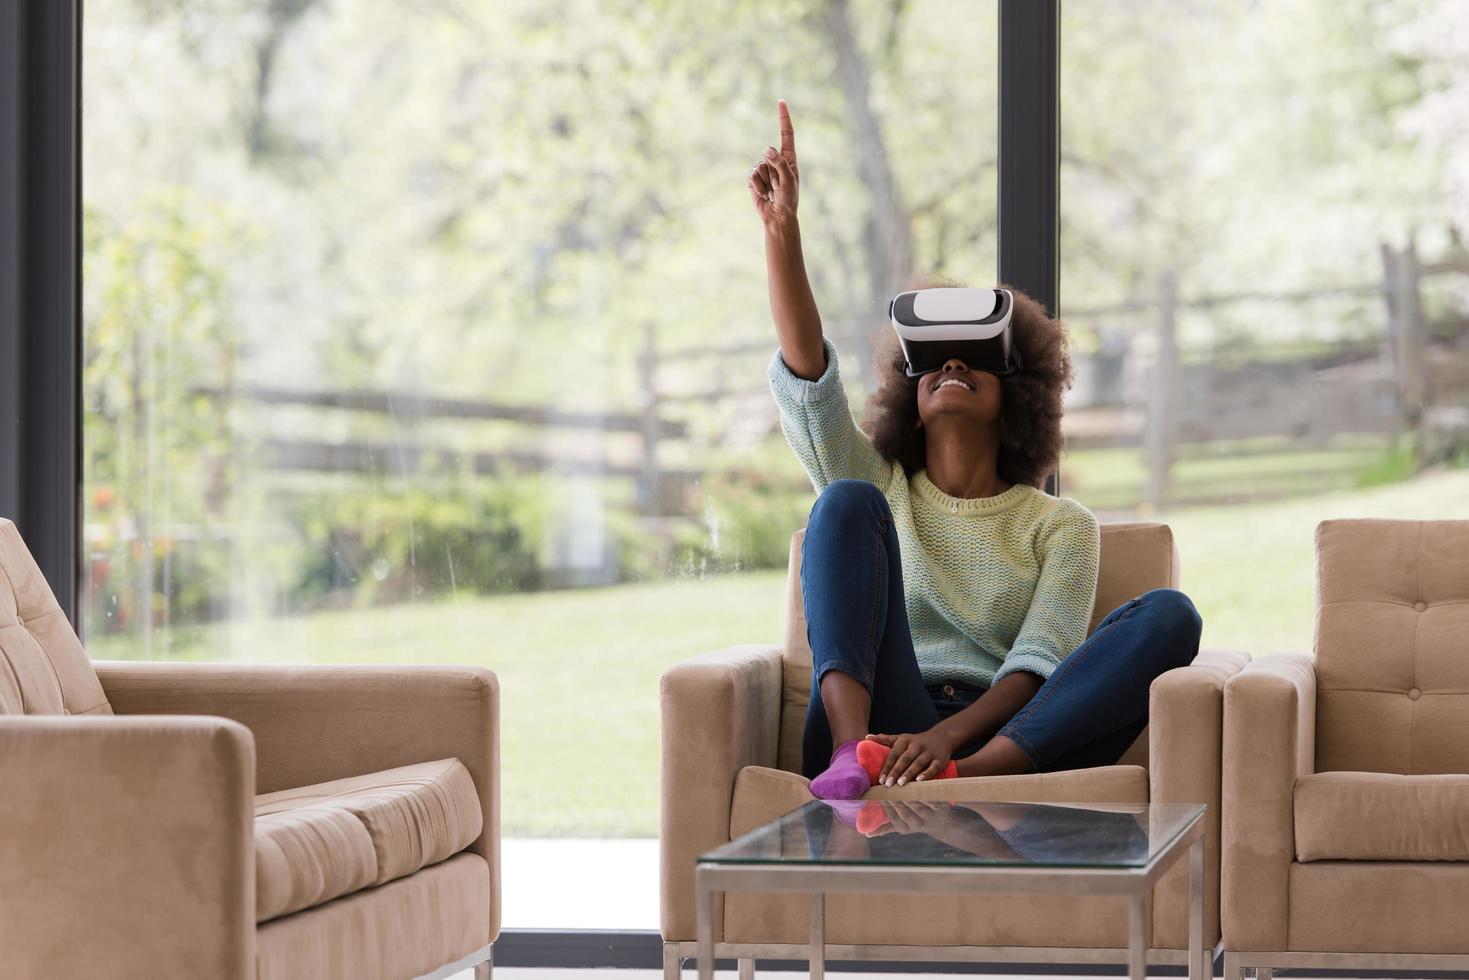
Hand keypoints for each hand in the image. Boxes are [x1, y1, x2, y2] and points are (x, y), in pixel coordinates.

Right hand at [747, 99, 798, 226]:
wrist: (777, 217)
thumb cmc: (788, 200)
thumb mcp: (789, 181)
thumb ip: (780, 163)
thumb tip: (766, 149)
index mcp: (789, 159)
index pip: (786, 134)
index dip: (784, 118)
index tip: (781, 102)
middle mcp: (776, 161)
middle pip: (769, 154)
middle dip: (773, 170)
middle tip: (779, 187)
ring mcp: (764, 169)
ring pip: (759, 166)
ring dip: (765, 181)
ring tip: (772, 191)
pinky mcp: (754, 178)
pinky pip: (752, 175)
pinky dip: (757, 186)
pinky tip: (764, 194)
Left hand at [866, 727, 956, 785]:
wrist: (942, 737)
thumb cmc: (916, 741)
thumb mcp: (901, 738)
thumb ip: (885, 739)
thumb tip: (866, 738)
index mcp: (905, 740)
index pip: (894, 753)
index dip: (887, 766)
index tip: (880, 779)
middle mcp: (917, 745)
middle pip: (904, 758)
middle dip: (896, 771)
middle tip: (888, 784)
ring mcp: (929, 752)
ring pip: (918, 763)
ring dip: (909, 773)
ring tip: (900, 784)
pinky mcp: (940, 760)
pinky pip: (933, 767)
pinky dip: (927, 774)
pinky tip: (919, 781)